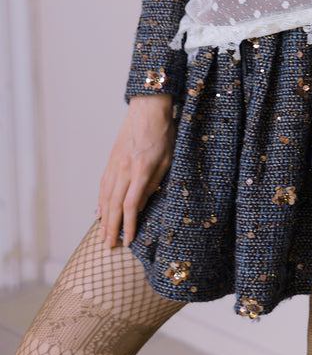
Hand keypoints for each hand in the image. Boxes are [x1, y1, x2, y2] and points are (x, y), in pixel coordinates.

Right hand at [97, 95, 174, 247]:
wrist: (148, 107)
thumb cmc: (164, 132)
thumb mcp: (168, 158)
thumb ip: (154, 182)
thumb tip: (140, 205)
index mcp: (141, 170)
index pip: (130, 205)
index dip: (128, 225)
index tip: (128, 240)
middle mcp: (124, 169)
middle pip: (114, 205)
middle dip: (111, 228)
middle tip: (109, 246)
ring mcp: (115, 164)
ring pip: (105, 196)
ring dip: (104, 218)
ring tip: (103, 235)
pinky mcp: (111, 159)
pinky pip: (103, 184)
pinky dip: (100, 201)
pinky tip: (100, 212)